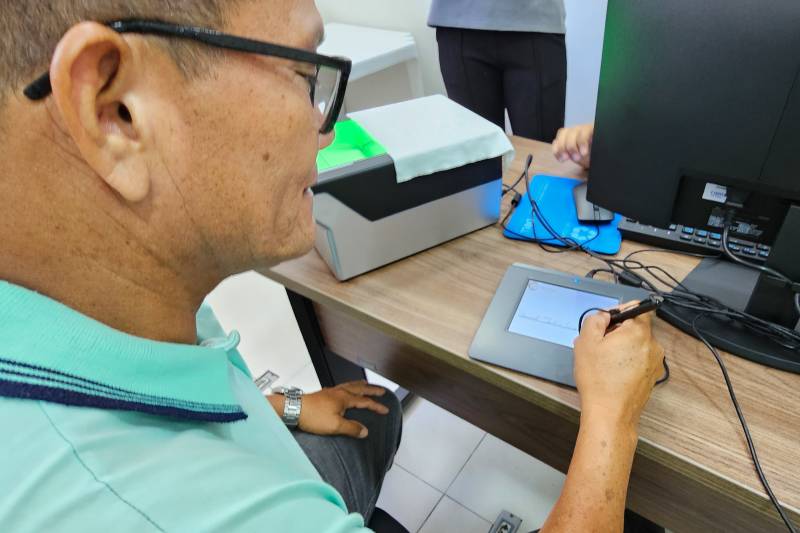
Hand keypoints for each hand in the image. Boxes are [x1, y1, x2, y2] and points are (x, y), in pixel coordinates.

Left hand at [298, 381, 387, 437]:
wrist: (294, 409)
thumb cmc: (313, 416)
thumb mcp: (335, 426)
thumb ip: (351, 428)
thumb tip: (364, 431)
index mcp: (344, 398)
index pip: (365, 401)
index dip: (376, 406)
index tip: (385, 409)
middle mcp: (339, 392)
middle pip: (359, 388)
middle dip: (371, 390)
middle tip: (381, 390)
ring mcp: (330, 392)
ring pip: (349, 385)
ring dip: (359, 385)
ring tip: (365, 384)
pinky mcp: (323, 394)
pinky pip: (341, 387)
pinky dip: (348, 386)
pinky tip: (344, 390)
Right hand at [553, 124, 593, 168]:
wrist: (591, 158)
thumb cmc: (596, 154)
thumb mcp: (598, 153)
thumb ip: (595, 150)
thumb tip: (590, 151)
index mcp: (591, 130)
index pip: (585, 130)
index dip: (582, 141)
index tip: (583, 153)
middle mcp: (580, 129)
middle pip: (571, 132)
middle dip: (571, 147)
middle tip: (576, 159)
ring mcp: (570, 133)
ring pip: (562, 134)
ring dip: (561, 148)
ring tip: (565, 159)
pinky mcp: (562, 140)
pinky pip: (556, 141)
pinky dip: (556, 151)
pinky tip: (560, 159)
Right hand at [573, 304, 664, 429]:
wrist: (610, 414)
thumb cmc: (598, 379)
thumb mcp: (586, 342)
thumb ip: (595, 319)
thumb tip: (604, 316)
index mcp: (639, 332)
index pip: (638, 307)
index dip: (620, 311)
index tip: (606, 323)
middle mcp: (653, 345)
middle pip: (636, 328)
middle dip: (617, 333)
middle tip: (599, 346)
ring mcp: (655, 363)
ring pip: (637, 345)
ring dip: (622, 348)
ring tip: (603, 363)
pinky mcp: (652, 377)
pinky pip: (639, 361)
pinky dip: (627, 363)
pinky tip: (612, 374)